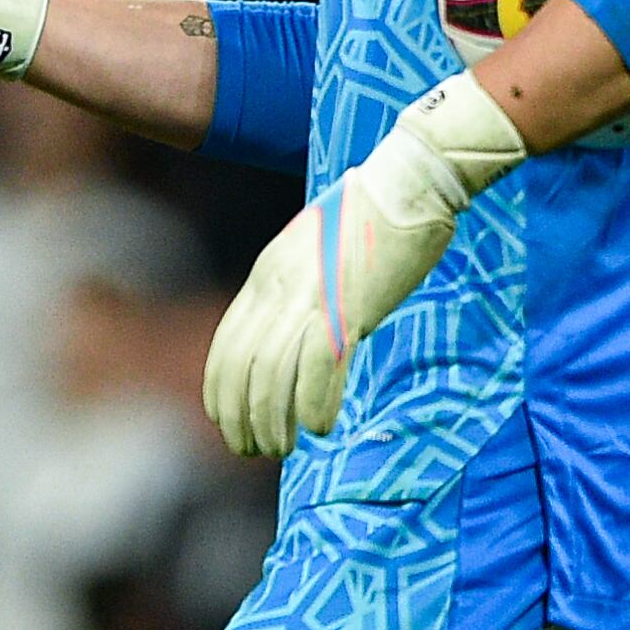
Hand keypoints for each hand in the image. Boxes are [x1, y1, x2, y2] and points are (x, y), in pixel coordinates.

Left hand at [203, 74, 528, 457]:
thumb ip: (296, 289)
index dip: (220, 391)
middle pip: (243, 369)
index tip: (225, 421)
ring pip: (274, 377)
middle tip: (251, 448)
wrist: (408, 181)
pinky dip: (316, 406)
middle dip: (240, 417)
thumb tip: (296, 330)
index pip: (226, 344)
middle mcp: (279, 287)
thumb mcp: (314, 251)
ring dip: (275, 422)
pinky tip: (321, 427)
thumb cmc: (370, 215)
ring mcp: (312, 297)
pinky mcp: (349, 307)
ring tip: (282, 447)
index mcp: (267, 273)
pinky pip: (319, 370)